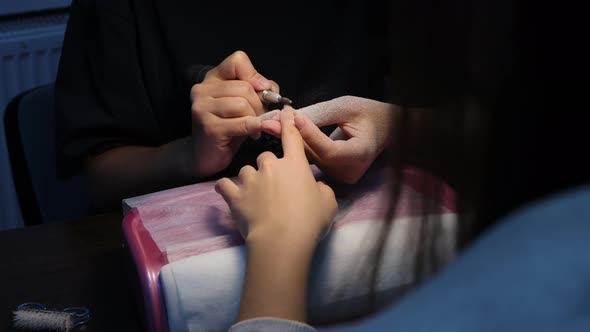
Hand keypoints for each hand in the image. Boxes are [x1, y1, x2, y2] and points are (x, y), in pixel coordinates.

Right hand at [189, 50, 279, 176]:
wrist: (205, 156)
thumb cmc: (228, 129)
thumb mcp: (243, 105)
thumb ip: (257, 91)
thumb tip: (271, 88)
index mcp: (212, 79)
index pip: (238, 61)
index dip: (255, 76)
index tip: (262, 92)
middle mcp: (203, 90)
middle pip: (245, 87)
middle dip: (260, 104)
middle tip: (260, 118)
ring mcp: (203, 107)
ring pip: (243, 104)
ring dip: (256, 118)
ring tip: (254, 127)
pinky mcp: (209, 127)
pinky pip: (242, 123)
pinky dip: (253, 128)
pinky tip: (253, 134)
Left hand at [215, 108, 337, 247]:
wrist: (281, 240)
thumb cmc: (309, 220)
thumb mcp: (328, 203)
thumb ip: (321, 190)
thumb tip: (315, 187)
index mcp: (295, 164)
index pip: (291, 137)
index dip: (288, 123)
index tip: (285, 113)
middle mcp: (270, 166)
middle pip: (266, 156)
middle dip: (269, 167)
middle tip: (275, 186)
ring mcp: (250, 180)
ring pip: (246, 170)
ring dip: (250, 178)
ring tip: (254, 194)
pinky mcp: (235, 196)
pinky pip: (224, 185)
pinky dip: (225, 188)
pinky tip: (226, 191)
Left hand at [261, 96, 400, 183]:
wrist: (384, 130)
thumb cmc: (367, 114)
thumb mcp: (346, 107)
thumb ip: (320, 114)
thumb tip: (291, 118)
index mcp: (360, 155)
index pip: (328, 149)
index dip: (308, 134)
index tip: (290, 115)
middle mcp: (350, 172)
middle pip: (314, 157)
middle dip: (290, 138)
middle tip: (268, 121)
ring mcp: (340, 179)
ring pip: (308, 163)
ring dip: (289, 145)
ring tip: (270, 127)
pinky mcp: (332, 181)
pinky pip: (309, 166)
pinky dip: (294, 152)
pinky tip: (279, 138)